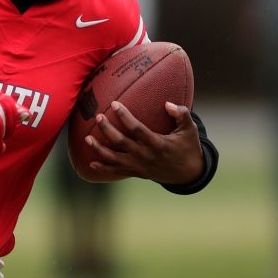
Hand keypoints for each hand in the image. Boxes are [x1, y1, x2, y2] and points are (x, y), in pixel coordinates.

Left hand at [82, 101, 204, 183]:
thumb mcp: (190, 130)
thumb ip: (182, 114)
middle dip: (107, 130)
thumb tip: (167, 103)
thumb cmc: (188, 147)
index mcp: (158, 144)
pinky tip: (91, 162)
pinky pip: (117, 171)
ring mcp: (140, 166)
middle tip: (98, 117)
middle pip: (121, 142)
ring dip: (99, 149)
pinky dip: (104, 168)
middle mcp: (146, 156)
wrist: (189, 174)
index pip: (137, 129)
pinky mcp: (137, 173)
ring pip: (115, 158)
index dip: (124, 116)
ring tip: (87, 138)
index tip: (114, 104)